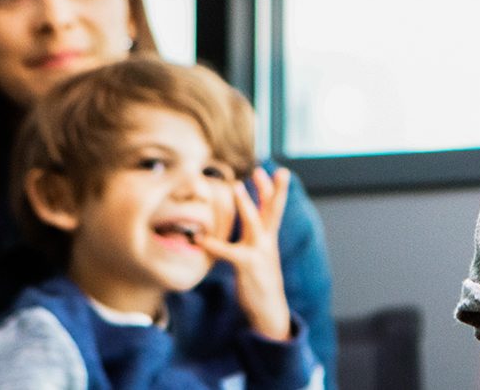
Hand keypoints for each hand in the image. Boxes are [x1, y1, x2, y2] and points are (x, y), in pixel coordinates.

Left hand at [200, 167, 292, 340]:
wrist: (270, 310)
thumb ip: (254, 238)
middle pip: (272, 210)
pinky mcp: (247, 267)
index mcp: (269, 238)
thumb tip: (248, 225)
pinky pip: (227, 252)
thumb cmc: (261, 282)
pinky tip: (201, 239)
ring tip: (236, 187)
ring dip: (245, 204)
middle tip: (262, 169)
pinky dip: (214, 245)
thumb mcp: (260, 255)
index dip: (276, 189)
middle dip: (269, 189)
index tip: (277, 170)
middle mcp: (267, 242)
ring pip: (254, 223)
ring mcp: (259, 253)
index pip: (275, 209)